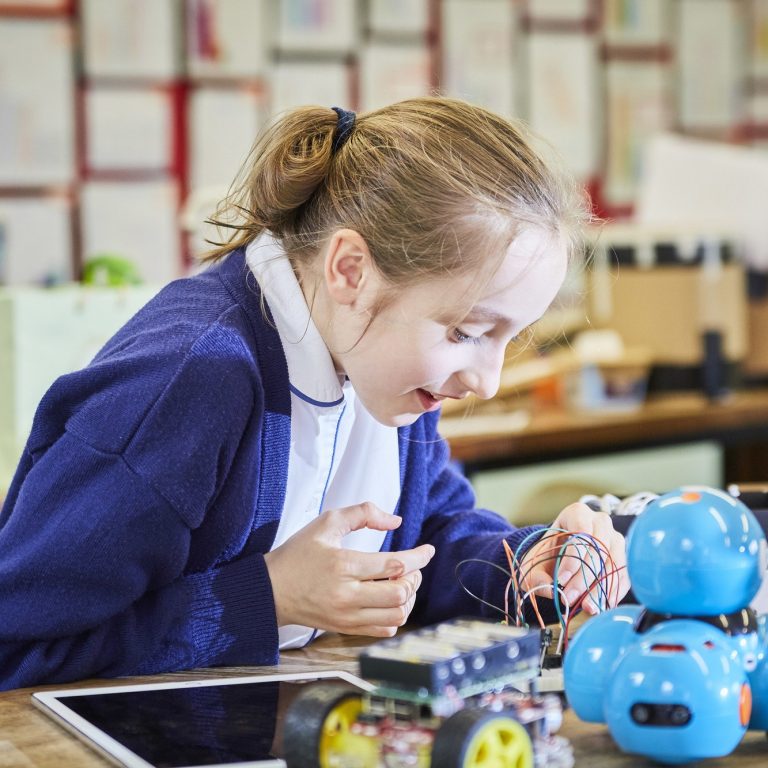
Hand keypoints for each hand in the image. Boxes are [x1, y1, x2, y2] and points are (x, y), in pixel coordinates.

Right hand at [264, 502, 434, 636]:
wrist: (270, 590)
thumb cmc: (297, 554)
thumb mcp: (326, 522)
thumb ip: (363, 513)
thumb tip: (395, 520)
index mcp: (343, 565)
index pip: (394, 564)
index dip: (418, 557)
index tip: (428, 550)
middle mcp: (346, 595)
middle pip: (400, 593)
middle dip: (415, 577)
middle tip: (411, 567)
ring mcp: (347, 616)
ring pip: (397, 615)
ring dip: (408, 598)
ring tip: (402, 583)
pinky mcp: (346, 629)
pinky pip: (385, 630)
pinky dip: (396, 615)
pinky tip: (390, 599)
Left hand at [517, 503, 628, 614]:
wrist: (559, 555)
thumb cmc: (547, 555)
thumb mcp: (533, 561)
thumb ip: (537, 575)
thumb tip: (551, 590)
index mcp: (577, 513)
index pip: (581, 532)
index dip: (573, 558)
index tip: (561, 580)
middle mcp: (600, 521)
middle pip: (598, 548)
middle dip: (584, 578)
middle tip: (570, 598)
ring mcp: (615, 538)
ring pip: (614, 562)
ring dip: (601, 587)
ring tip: (588, 607)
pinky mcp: (623, 556)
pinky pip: (624, 574)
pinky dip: (614, 591)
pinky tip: (603, 605)